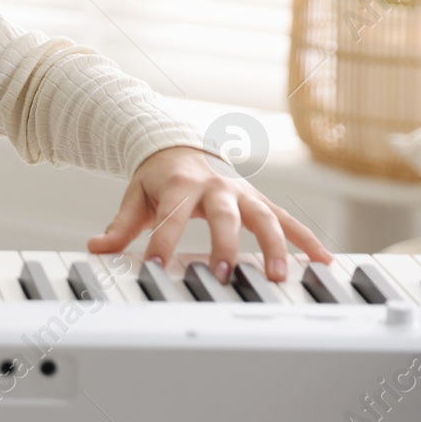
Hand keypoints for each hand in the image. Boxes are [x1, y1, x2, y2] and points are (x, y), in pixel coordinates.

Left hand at [87, 145, 330, 281]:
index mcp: (179, 186)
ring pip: (263, 217)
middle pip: (224, 216)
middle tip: (224, 273)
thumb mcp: (135, 197)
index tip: (157, 268)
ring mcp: (241, 193)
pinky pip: (287, 219)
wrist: (179, 146)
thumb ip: (120, 226)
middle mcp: (214, 187)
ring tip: (280, 275)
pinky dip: (306, 239)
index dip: (162, 243)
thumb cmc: (158, 178)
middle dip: (225, 245)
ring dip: (275, 246)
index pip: (169, 218)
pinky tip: (324, 261)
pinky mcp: (259, 200)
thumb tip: (96, 247)